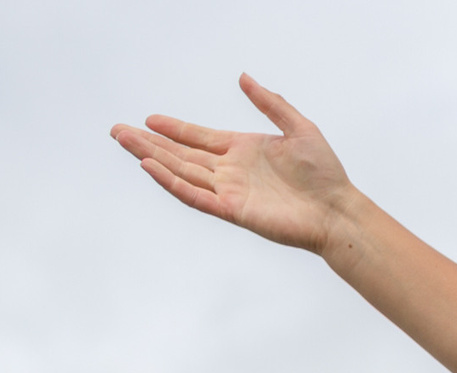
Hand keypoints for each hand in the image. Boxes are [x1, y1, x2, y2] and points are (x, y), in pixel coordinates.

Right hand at [112, 76, 359, 253]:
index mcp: (244, 151)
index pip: (199, 138)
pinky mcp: (233, 210)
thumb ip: (270, 103)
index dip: (174, 130)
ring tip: (126, 142)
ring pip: (182, 172)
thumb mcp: (298, 127)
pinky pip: (196, 195)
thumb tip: (244, 78)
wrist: (338, 209)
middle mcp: (232, 171)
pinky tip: (151, 167)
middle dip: (149, 143)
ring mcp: (230, 191)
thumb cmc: (325, 174)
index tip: (150, 119)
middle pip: (181, 155)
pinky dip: (172, 182)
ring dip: (152, 158)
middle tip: (119, 131)